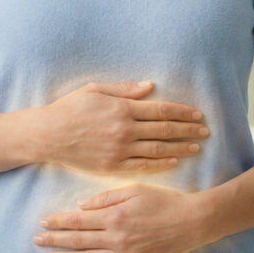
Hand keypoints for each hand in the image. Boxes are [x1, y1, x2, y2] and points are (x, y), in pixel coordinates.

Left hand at [33, 183, 212, 252]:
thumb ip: (105, 198)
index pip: (78, 221)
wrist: (191, 222)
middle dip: (55, 240)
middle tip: (37, 240)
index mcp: (115, 216)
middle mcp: (117, 238)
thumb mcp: (134, 189)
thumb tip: (81, 206)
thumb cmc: (163, 201)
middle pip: (78, 241)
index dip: (58, 223)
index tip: (43, 222)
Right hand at [35, 81, 208, 173]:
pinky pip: (143, 165)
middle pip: (165, 130)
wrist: (48, 135)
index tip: (197, 114)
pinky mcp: (112, 165)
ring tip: (197, 147)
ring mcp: (119, 149)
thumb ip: (125, 89)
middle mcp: (124, 129)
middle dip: (188, 129)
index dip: (182, 112)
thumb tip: (150, 86)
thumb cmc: (70, 108)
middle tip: (205, 130)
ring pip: (158, 149)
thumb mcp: (95, 90)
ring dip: (181, 147)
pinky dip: (161, 163)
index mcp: (122, 108)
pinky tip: (174, 160)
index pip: (161, 110)